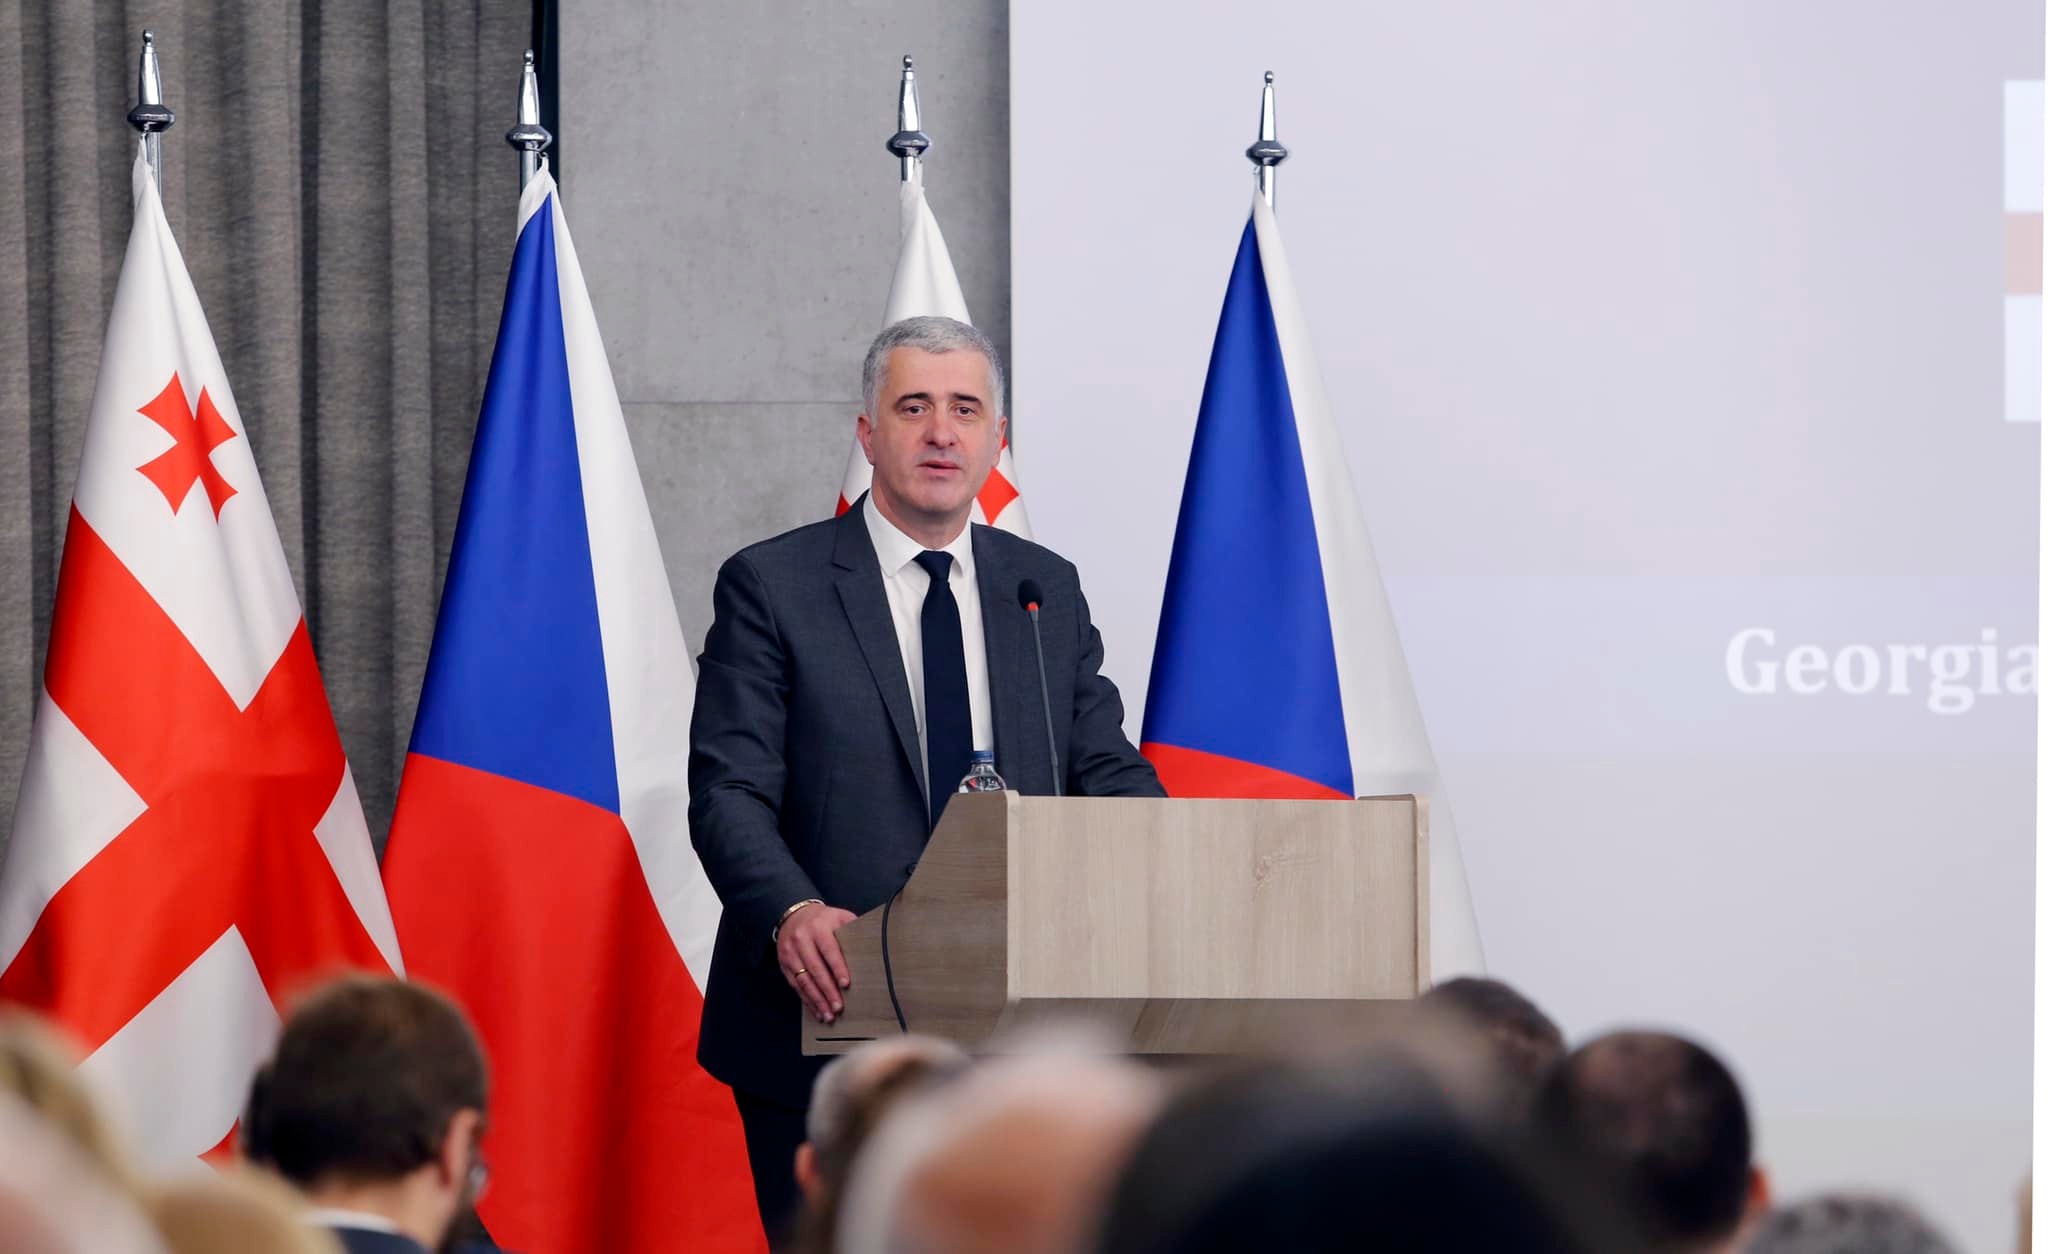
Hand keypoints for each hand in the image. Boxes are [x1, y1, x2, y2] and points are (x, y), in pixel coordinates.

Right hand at [777, 903, 855, 1022]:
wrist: (793, 915)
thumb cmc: (823, 920)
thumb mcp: (839, 917)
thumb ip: (852, 929)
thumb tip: (874, 946)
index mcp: (819, 927)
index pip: (829, 950)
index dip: (837, 968)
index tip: (846, 984)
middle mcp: (802, 940)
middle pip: (815, 969)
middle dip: (827, 990)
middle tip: (838, 1007)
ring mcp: (790, 953)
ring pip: (803, 980)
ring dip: (816, 1000)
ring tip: (828, 1015)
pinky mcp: (784, 964)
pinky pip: (795, 986)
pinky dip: (807, 1000)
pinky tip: (817, 1011)